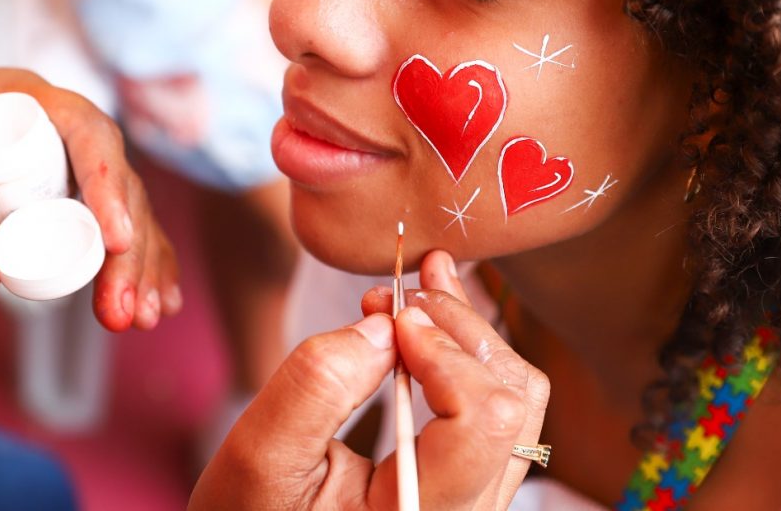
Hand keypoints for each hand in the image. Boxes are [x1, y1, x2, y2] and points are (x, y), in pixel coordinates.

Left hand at [0, 67, 180, 330]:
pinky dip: (134, 263)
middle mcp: (53, 124)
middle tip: (123, 308)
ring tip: (145, 317)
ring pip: (122, 209)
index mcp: (19, 98)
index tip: (117, 240)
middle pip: (115, 180)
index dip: (110, 186)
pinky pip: (108, 228)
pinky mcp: (59, 195)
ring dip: (140, 264)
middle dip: (130, 248)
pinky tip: (160, 301)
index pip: (86, 134)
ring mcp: (61, 160)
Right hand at [190, 249, 549, 510]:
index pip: (481, 421)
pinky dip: (469, 358)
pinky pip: (501, 412)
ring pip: (520, 400)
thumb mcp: (261, 457)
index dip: (444, 351)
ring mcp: (479, 501)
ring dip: (468, 335)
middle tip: (398, 291)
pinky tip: (430, 327)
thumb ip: (317, 387)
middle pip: (510, 399)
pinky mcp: (473, 485)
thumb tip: (385, 324)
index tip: (392, 315)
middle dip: (456, 327)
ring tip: (420, 293)